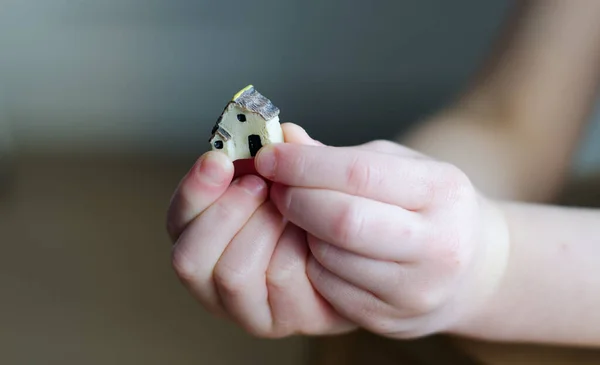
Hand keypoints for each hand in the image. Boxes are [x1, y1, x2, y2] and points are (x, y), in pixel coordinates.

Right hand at [167, 123, 354, 336]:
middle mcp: (212, 279)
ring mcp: (241, 306)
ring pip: (231, 273)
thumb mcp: (300, 176)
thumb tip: (283, 131)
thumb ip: (287, 156)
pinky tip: (307, 234)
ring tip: (287, 208)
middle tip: (261, 185)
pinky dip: (292, 251)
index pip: (178, 221)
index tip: (219, 159)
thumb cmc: (314, 210)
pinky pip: (278, 284)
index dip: (194, 190)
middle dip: (226, 213)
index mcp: (204, 238)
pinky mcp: (276, 319)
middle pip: (188, 258)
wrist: (351, 255)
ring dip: (261, 230)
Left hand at [252, 138, 509, 338]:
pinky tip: (322, 247)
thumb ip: (343, 157)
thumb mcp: (401, 167)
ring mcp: (415, 290)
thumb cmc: (431, 207)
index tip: (270, 156)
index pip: (360, 174)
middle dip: (295, 199)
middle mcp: (437, 245)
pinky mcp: (391, 319)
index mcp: (442, 192)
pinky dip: (314, 262)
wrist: (474, 270)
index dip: (304, 164)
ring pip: (330, 256)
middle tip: (277, 186)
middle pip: (342, 221)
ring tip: (303, 214)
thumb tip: (285, 140)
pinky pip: (329, 287)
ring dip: (302, 231)